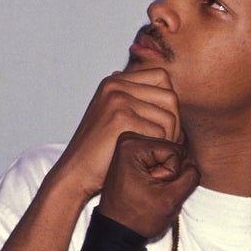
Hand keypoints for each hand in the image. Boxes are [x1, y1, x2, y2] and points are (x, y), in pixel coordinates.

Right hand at [54, 69, 180, 199]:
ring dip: (169, 139)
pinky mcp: (121, 119)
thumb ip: (137, 97)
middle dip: (174, 123)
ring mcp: (117, 100)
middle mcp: (115, 85)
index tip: (162, 125)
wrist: (75, 173)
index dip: (169, 103)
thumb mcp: (117, 115)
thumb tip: (165, 82)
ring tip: (155, 152)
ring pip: (169, 117)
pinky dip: (159, 149)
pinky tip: (146, 158)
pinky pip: (161, 133)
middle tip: (164, 143)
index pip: (162, 77)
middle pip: (170, 97)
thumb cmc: (103, 149)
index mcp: (115, 81)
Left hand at [98, 132, 199, 237]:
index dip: (171, 174)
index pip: (175, 151)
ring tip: (148, 188)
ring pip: (170, 156)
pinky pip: (163, 160)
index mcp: (132, 145)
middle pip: (173, 150)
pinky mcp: (135, 154)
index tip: (151, 188)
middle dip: (169, 173)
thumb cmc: (139, 217)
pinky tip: (148, 185)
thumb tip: (192, 163)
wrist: (118, 230)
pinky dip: (161, 174)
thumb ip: (191, 176)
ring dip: (166, 175)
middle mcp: (129, 140)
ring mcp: (131, 146)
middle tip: (151, 189)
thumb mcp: (172, 198)